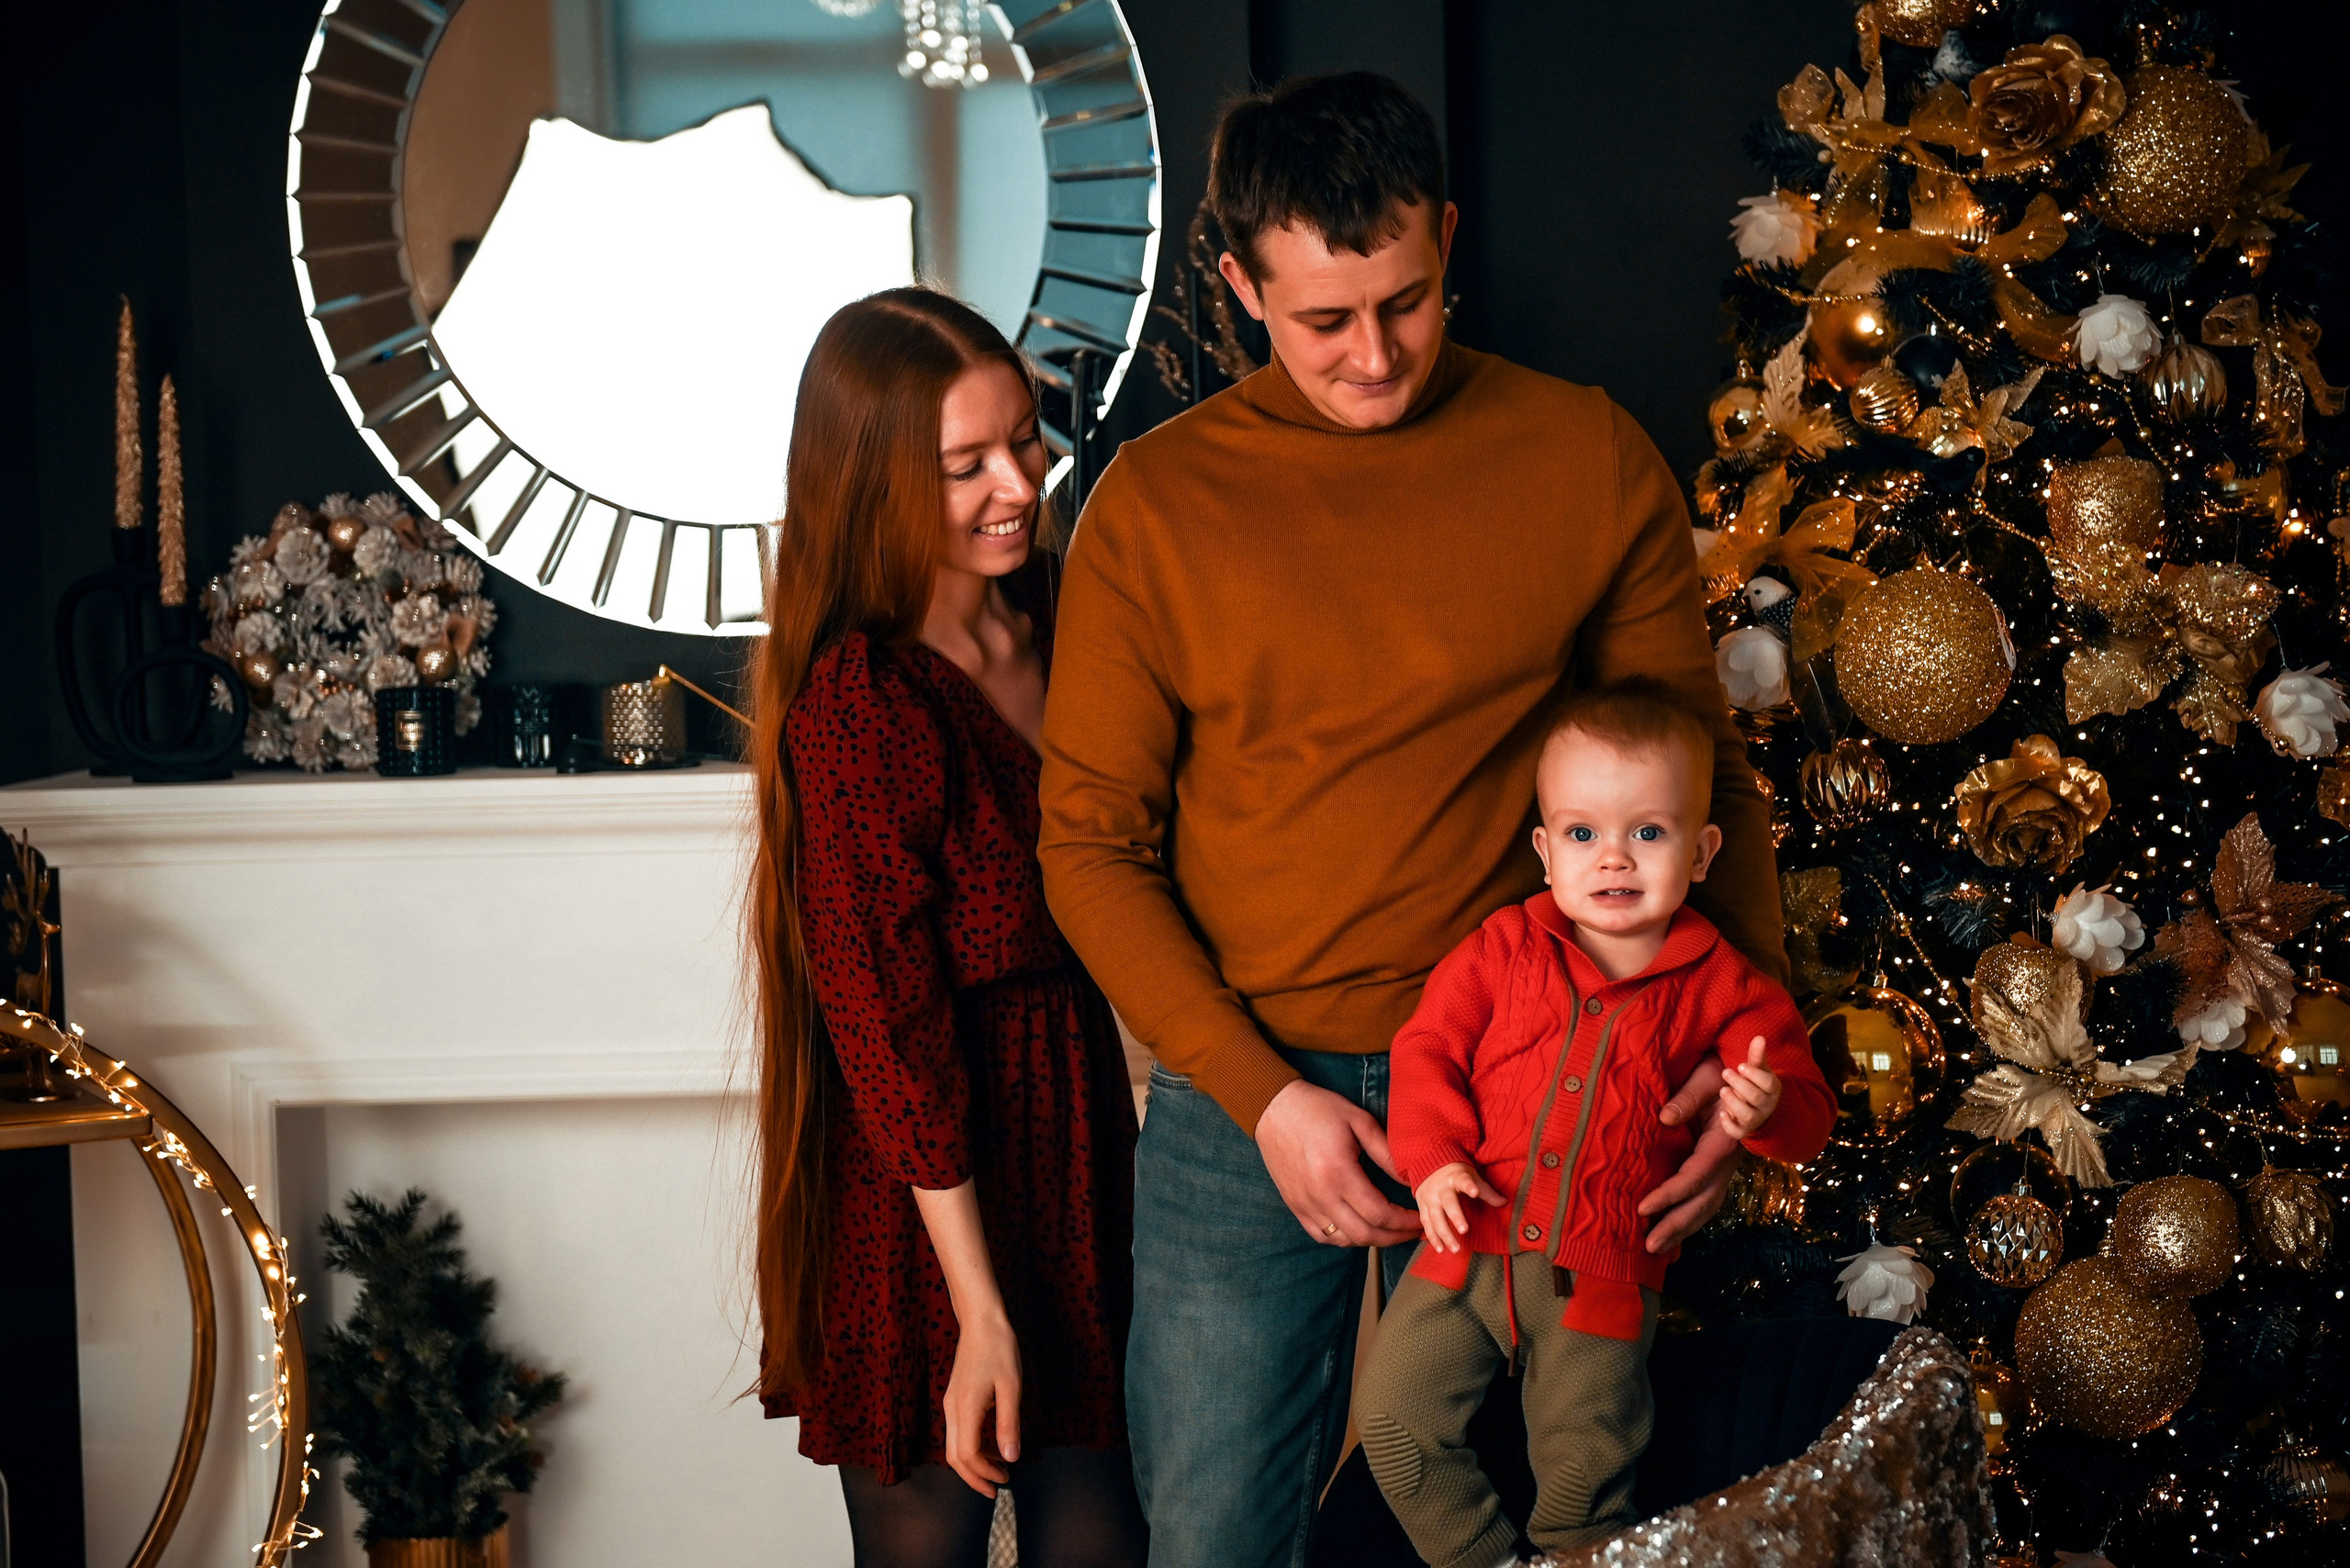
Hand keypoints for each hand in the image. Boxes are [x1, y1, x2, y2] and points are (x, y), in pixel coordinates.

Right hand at [941, 1309, 1020, 1497]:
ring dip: (974, 1464)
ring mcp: (950, 1404)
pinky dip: (973, 1447)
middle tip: (997, 1488)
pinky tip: (993, 1446)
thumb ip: (1009, 1424)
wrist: (981, 1320)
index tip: (1005, 1480)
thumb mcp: (1011, 1387)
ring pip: (954, 1446)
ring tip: (999, 1469)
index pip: (967, 1455)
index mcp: (965, 1408)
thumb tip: (1011, 1457)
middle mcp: (952, 1409)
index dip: (984, 1473)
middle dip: (974, 1477)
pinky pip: (958, 1432)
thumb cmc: (999, 1349)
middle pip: (954, 1457)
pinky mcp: (954, 1398)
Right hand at [1256, 1079, 1420, 1246]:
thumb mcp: (1359, 1121)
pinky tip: (1359, 1227)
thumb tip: (1411, 1180)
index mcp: (1338, 1172)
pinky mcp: (1295, 1206)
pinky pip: (1323, 1236)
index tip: (1420, 1219)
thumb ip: (1386, 1153)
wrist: (1273, 1108)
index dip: (1404, 1222)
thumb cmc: (1318, 1109)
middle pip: (1365, 1235)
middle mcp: (1320, 1195)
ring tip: (1389, 1229)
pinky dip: (1345, 1238)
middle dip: (1394, 1237)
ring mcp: (1304, 1204)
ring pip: (1344, 1240)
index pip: (1379, 1213)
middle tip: (1411, 1230)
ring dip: (1371, 1240)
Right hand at [1414, 1161, 1506, 1252]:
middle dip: (1455, 1217)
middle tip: (1465, 1230)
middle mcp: (1440, 1188)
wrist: (1426, 1164)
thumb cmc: (1454, 1173)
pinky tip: (1441, 1249)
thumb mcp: (1470, 1176)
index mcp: (1455, 1177)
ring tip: (1455, 1248)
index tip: (1475, 1192)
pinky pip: (1426, 1224)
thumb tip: (1504, 1202)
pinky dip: (1433, 1237)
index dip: (1469, 1186)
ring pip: (1435, 1217)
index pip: (1463, 1181)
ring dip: (1445, 1234)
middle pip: (1448, 1203)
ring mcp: (1429, 1198)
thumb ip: (1485, 1191)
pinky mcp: (1421, 1206)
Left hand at [1636, 1054, 1742, 1253]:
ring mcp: (1725, 1167)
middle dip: (1676, 1225)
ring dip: (1683, 1228)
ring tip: (1657, 1248)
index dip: (1669, 1194)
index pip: (1694, 1176)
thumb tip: (1664, 1118)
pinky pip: (1706, 1198)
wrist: (1750, 1074)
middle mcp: (1727, 1161)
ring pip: (1707, 1206)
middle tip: (1648, 1245)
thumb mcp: (1706, 1077)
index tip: (1642, 1207)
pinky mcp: (1718, 1167)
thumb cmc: (1723, 1072)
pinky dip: (1690, 1217)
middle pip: (1703, 1202)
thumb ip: (1687, 1098)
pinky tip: (1673, 1232)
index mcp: (1723, 1142)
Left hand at [1717, 1037, 1781, 1140]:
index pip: (1769, 1083)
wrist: (1761, 1109)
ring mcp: (1757, 1119)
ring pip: (1748, 1116)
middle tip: (1726, 1072)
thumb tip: (1759, 1037)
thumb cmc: (1757, 1084)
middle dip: (1741, 1085)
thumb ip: (1757, 1056)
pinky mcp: (1744, 1130)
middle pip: (1757, 1098)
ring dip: (1734, 1103)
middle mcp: (1767, 1105)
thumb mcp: (1758, 1069)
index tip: (1741, 1065)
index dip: (1755, 1075)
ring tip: (1723, 1090)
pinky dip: (1729, 1125)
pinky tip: (1722, 1113)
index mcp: (1773, 1089)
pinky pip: (1738, 1133)